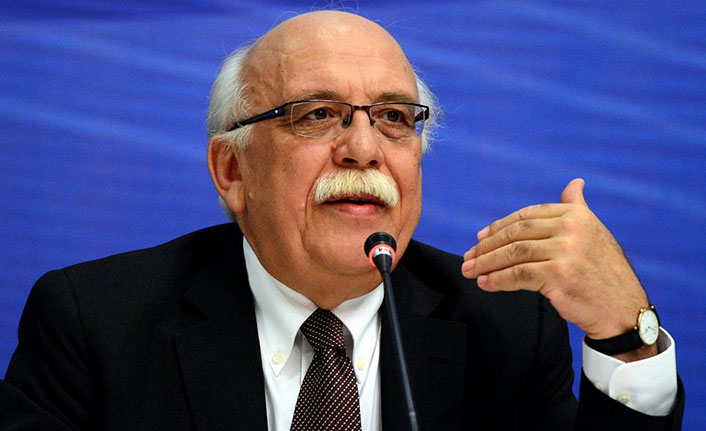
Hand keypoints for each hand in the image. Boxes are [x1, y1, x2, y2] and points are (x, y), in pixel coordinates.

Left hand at [462, 179, 650, 343]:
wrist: (623, 311)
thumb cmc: (604, 273)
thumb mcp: (594, 233)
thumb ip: (577, 208)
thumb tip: (574, 183)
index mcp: (576, 215)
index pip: (526, 216)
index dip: (499, 226)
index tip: (480, 238)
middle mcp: (571, 228)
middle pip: (516, 233)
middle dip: (487, 246)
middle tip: (468, 257)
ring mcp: (565, 250)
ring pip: (513, 253)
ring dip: (486, 263)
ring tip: (470, 271)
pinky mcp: (558, 274)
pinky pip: (518, 275)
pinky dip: (497, 280)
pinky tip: (485, 284)